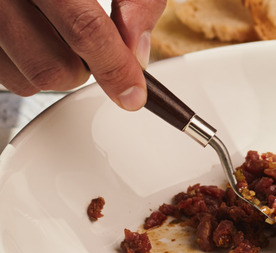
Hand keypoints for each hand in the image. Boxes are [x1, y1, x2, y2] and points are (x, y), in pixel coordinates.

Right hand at [0, 0, 165, 109]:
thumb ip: (136, 1)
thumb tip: (137, 54)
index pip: (85, 29)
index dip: (115, 68)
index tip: (133, 94)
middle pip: (53, 65)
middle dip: (86, 71)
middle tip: (95, 48)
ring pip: (28, 78)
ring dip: (57, 70)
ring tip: (63, 36)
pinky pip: (6, 74)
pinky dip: (29, 68)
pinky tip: (37, 36)